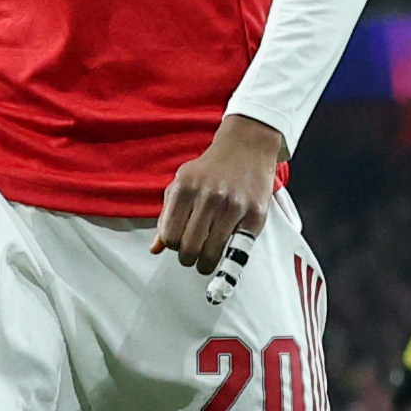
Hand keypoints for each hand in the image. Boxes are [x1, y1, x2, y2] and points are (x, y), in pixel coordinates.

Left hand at [154, 114, 284, 286]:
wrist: (247, 147)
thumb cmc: (210, 170)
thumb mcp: (182, 184)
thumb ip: (167, 216)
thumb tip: (155, 249)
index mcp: (185, 188)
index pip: (170, 236)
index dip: (172, 245)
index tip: (178, 243)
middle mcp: (209, 196)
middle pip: (189, 248)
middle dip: (187, 258)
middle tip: (192, 255)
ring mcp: (233, 205)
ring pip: (211, 253)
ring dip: (205, 263)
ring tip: (205, 260)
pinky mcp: (255, 214)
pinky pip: (238, 248)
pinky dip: (229, 256)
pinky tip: (225, 252)